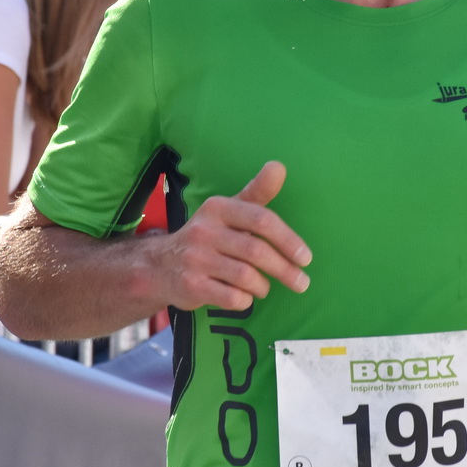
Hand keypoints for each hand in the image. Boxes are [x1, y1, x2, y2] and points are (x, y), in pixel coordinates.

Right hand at [146, 161, 310, 311]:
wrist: (160, 265)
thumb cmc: (208, 236)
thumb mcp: (229, 211)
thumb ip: (257, 193)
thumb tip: (279, 166)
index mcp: (218, 208)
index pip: (261, 219)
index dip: (288, 239)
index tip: (306, 258)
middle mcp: (204, 230)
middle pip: (256, 251)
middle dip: (285, 270)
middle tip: (301, 283)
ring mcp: (195, 259)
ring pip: (246, 277)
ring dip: (263, 286)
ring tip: (264, 287)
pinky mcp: (191, 285)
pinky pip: (231, 297)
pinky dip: (245, 300)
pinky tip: (245, 297)